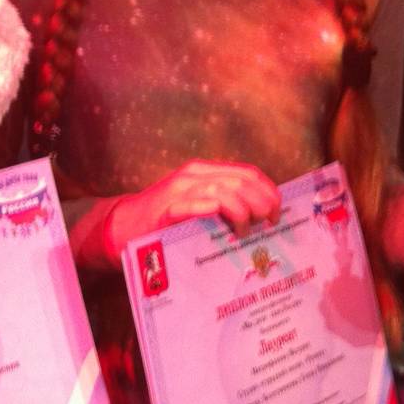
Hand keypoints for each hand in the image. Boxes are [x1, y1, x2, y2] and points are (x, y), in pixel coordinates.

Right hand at [110, 160, 281, 253]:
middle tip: (267, 224)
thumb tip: (261, 214)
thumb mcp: (197, 202)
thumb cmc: (165, 219)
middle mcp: (193, 175)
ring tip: (244, 232)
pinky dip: (211, 209)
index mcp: (203, 171)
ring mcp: (178, 191)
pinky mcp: (166, 210)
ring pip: (223, 191)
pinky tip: (221, 222)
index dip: (268, 190)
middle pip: (241, 181)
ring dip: (242, 212)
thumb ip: (223, 200)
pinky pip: (192, 205)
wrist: (125, 224)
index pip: (247, 172)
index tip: (277, 211)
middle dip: (262, 203)